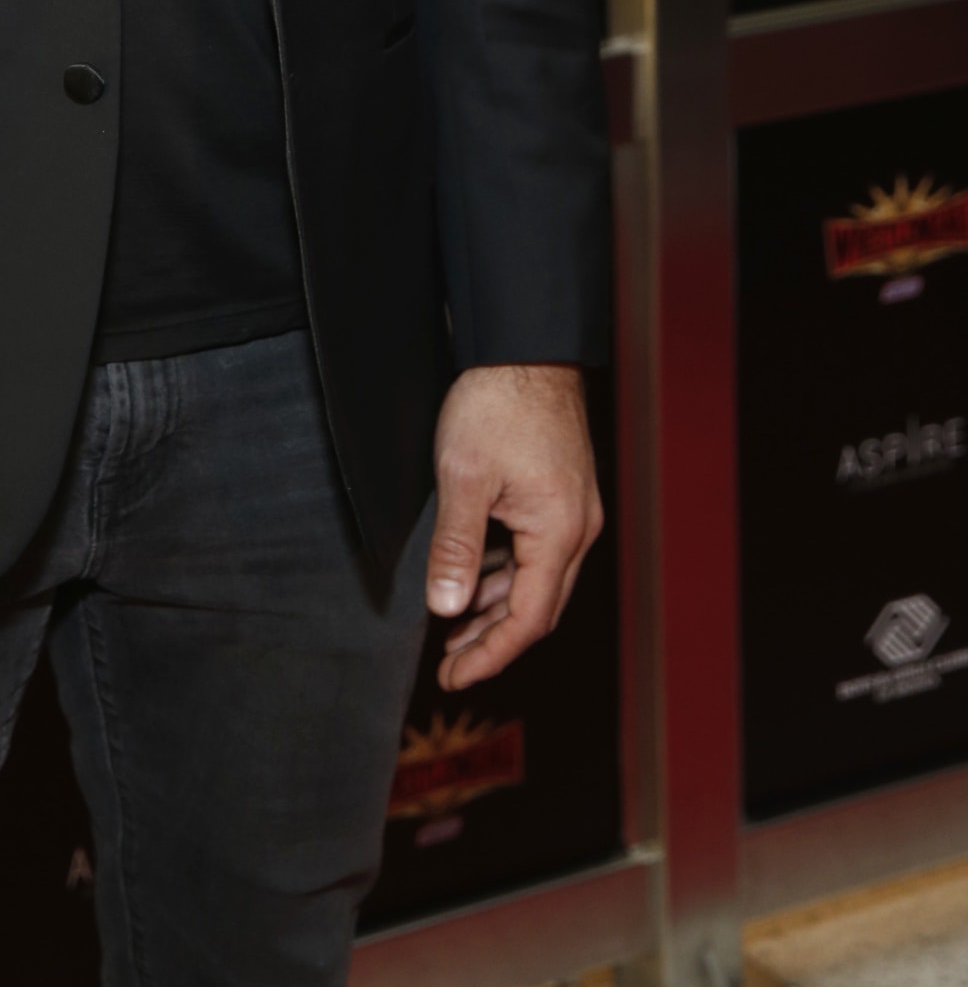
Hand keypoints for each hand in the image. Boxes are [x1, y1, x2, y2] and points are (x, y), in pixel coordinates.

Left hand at [425, 364, 601, 691]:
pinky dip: (508, 575)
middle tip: (449, 665)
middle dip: (493, 641)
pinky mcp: (563, 493)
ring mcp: (574, 510)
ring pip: (539, 582)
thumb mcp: (463, 475)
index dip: (489, 655)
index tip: (451, 677)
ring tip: (455, 629)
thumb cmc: (496, 403)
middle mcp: (578, 529)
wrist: (524, 346)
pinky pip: (539, 552)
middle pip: (539, 608)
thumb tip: (446, 609)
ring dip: (499, 609)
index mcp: (558, 532)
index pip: (528, 620)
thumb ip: (457, 546)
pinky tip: (477, 578)